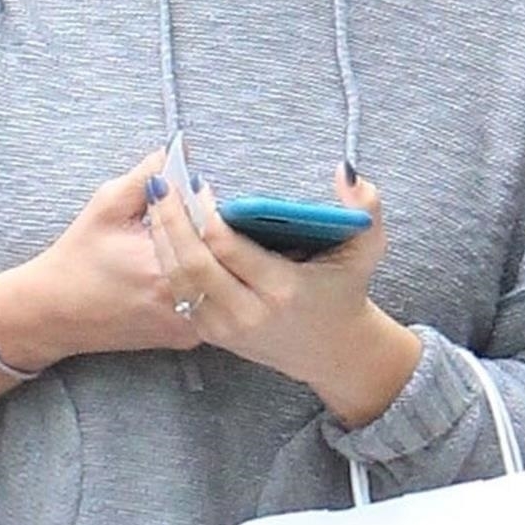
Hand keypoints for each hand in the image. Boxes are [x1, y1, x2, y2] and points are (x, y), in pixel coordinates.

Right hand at [0, 152, 204, 426]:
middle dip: (213, 225)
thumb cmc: (78, 257)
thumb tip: (175, 150)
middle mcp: (179, 301)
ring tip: (196, 236)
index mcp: (161, 267)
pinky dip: (211, 281)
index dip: (202, 200)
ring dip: (216, 255)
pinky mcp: (187, 338)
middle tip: (199, 206)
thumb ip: (144, 174)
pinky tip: (194, 264)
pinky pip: (215, 303)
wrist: (57, 313)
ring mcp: (187, 325)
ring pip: (223, 281)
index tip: (193, 186)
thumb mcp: (107, 206)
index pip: (204, 224)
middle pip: (222, 254)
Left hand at [146, 167, 418, 427]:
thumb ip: (366, 206)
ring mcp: (227, 327)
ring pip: (179, 280)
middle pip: (193, 263)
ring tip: (156, 202)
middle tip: (161, 185)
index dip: (204, 213)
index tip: (196, 184)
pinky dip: (167, 261)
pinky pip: (180, 294)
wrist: (334, 353)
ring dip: (162, 239)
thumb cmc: (345, 292)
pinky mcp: (214, 334)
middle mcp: (248, 312)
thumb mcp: (368, 249)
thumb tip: (343, 171)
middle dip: (171, 221)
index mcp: (281, 288)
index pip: (227, 247)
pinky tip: (163, 232)